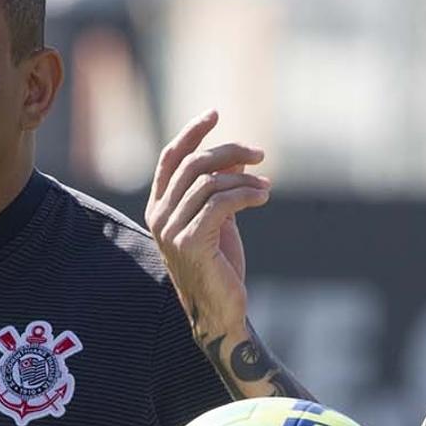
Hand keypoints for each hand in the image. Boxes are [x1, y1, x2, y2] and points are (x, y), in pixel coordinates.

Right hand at [145, 109, 271, 341]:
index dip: (191, 132)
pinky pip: (220, 204)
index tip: (215, 113)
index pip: (171, 158)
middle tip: (260, 154)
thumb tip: (236, 157)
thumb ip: (220, 189)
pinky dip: (245, 195)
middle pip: (192, 164)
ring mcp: (170, 230)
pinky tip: (262, 198)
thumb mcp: (219, 220)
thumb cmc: (220, 267)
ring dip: (243, 179)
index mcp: (159, 207)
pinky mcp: (189, 243)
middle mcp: (159, 216)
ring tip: (266, 186)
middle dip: (228, 152)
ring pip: (208, 183)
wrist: (221, 312)